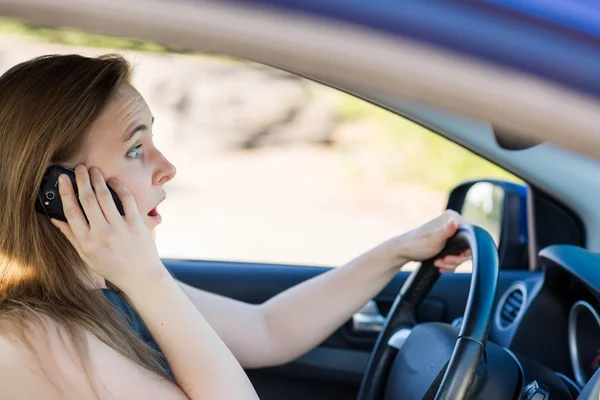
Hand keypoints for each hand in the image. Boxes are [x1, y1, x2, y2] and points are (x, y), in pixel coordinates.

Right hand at [50, 165, 164, 289]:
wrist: (141, 276)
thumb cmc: (112, 267)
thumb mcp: (86, 256)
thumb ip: (71, 236)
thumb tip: (55, 218)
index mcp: (87, 242)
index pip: (71, 212)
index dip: (66, 192)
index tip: (63, 179)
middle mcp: (102, 234)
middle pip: (87, 200)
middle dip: (81, 180)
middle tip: (79, 168)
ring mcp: (120, 228)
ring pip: (105, 197)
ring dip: (98, 180)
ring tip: (94, 170)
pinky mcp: (136, 224)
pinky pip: (127, 200)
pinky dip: (119, 187)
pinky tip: (113, 181)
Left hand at [388, 210, 472, 272]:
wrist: (403, 252)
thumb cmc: (416, 245)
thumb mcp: (433, 240)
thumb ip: (446, 231)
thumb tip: (454, 221)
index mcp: (452, 218)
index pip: (474, 231)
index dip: (469, 247)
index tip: (459, 255)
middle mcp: (453, 223)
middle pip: (468, 244)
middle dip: (457, 258)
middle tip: (444, 261)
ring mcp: (450, 233)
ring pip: (462, 252)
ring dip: (451, 262)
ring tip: (438, 263)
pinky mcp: (448, 242)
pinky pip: (456, 255)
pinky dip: (449, 263)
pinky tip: (439, 265)